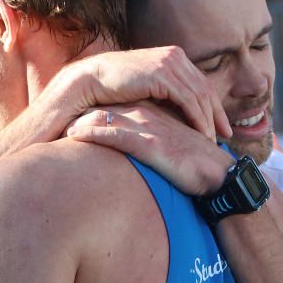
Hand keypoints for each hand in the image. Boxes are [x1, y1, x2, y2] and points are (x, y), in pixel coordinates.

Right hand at [60, 47, 231, 141]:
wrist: (92, 79)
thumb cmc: (115, 87)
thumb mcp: (148, 87)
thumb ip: (165, 92)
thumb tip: (179, 111)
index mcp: (174, 56)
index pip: (202, 82)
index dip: (214, 105)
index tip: (222, 125)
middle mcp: (176, 56)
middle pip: (206, 88)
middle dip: (218, 114)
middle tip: (228, 135)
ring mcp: (170, 64)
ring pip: (200, 96)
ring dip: (209, 120)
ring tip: (214, 140)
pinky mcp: (163, 76)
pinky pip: (189, 101)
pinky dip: (198, 119)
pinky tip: (202, 134)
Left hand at [67, 103, 234, 195]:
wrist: (219, 176)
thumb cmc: (200, 167)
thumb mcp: (177, 149)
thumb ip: (161, 143)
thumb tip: (148, 150)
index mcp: (158, 115)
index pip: (123, 106)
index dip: (101, 108)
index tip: (80, 115)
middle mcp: (151, 116)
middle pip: (111, 107)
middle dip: (87, 111)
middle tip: (63, 119)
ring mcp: (149, 127)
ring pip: (108, 117)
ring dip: (83, 120)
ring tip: (62, 127)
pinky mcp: (148, 143)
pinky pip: (114, 135)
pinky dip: (93, 133)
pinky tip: (74, 134)